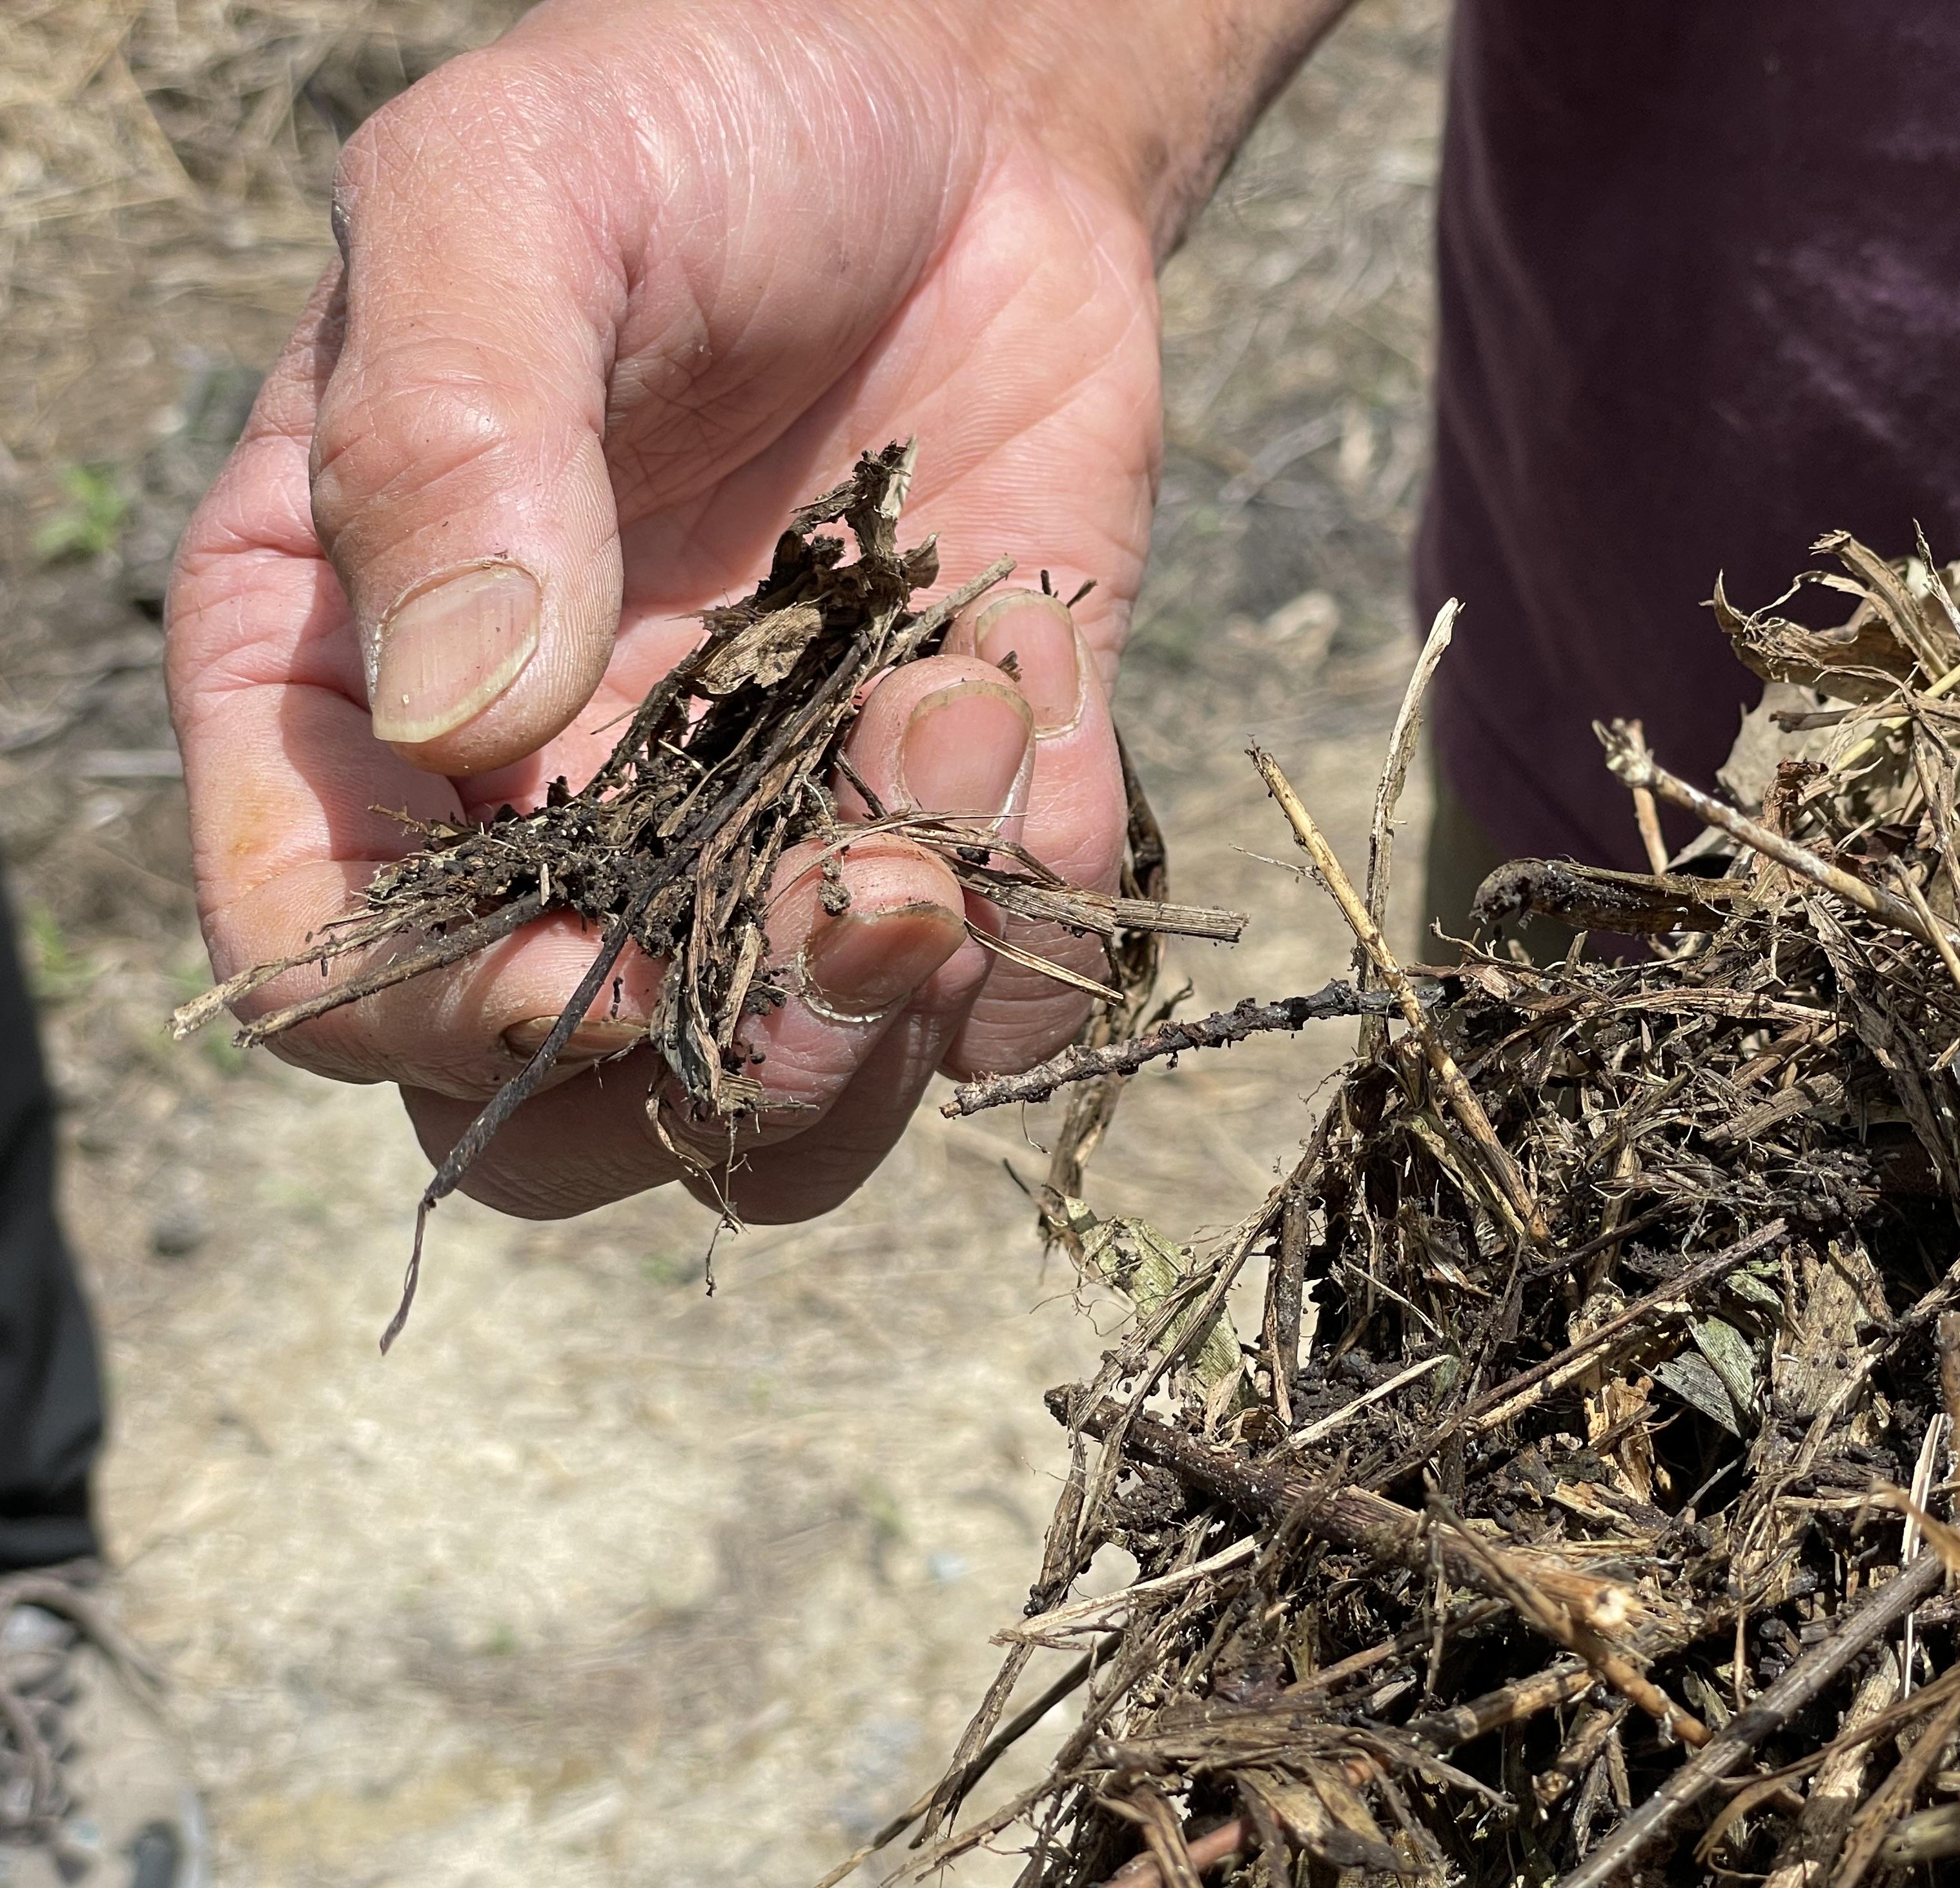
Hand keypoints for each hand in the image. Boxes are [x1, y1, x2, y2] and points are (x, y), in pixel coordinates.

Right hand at [169, 0, 1186, 1221]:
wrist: (958, 120)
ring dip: (890, 1008)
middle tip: (840, 907)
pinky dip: (1038, 904)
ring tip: (945, 748)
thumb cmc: (690, 123)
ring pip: (792, 1103)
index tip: (596, 969)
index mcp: (357, 680)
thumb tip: (469, 718)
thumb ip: (447, 439)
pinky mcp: (942, 811)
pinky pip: (999, 987)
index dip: (442, 1017)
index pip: (328, 962)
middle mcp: (546, 800)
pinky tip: (1020, 695)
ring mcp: (756, 827)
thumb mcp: (512, 201)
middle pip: (567, 1101)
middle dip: (717, 1064)